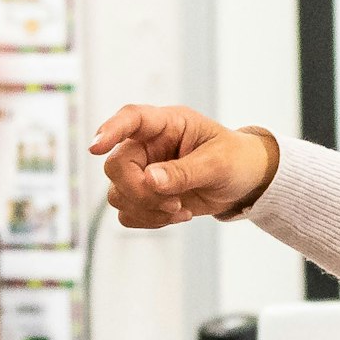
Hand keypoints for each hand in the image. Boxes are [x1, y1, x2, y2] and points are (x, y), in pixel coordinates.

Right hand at [87, 104, 277, 228]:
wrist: (243, 182)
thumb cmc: (234, 159)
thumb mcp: (217, 163)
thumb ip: (184, 171)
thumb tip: (150, 180)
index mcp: (166, 124)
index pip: (131, 118)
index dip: (110, 130)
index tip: (95, 148)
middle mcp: (147, 145)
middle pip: (116, 166)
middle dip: (140, 192)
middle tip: (174, 203)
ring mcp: (142, 170)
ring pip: (117, 194)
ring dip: (147, 209)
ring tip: (180, 210)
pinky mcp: (144, 195)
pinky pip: (127, 213)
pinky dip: (149, 220)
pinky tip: (177, 215)